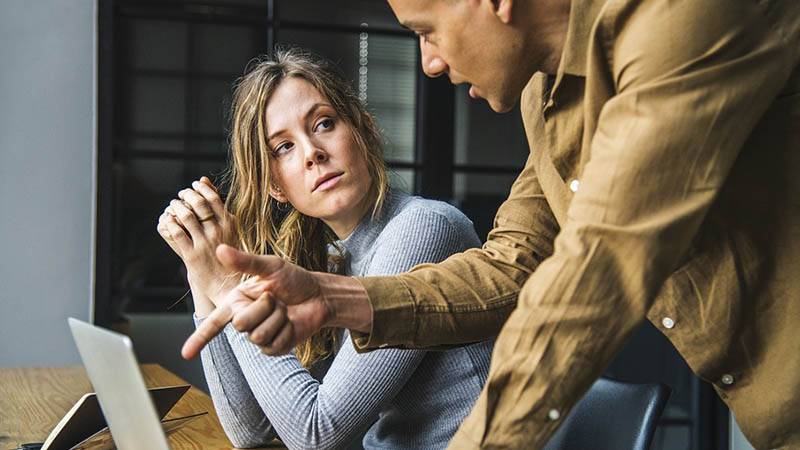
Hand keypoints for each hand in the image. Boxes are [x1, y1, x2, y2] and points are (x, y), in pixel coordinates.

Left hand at [156, 177, 238, 305]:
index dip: (201, 188)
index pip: (213, 198)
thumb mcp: (230, 229)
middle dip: (187, 195)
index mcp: (230, 225)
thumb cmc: (229, 255)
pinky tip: (168, 220)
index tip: (193, 186)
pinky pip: (177, 234)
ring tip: (173, 205)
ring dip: (176, 207)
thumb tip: (204, 180)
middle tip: (181, 194)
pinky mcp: (192, 256)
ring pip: (186, 217)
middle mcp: (218, 232)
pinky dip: (170, 223)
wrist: (227, 284)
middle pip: (199, 204)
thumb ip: (217, 206)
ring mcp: (205, 244)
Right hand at [182, 244, 372, 358]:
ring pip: (257, 335)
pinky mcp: (274, 347)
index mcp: (237, 301)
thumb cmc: (294, 279)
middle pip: (240, 324)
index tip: (185, 354)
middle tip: (276, 298)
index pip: (214, 322)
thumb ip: (245, 261)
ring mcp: (259, 335)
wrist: (319, 295)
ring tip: (284, 309)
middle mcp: (245, 319)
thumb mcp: (271, 266)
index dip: (199, 339)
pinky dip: (285, 330)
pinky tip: (290, 322)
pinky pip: (272, 344)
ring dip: (276, 318)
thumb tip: (220, 249)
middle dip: (263, 307)